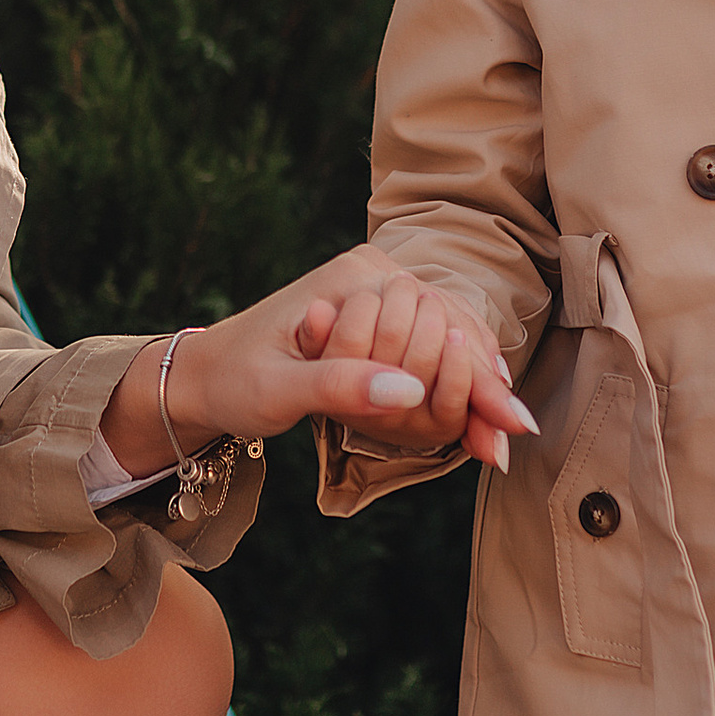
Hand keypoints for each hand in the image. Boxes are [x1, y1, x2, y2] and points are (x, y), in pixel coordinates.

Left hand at [117, 247, 535, 474]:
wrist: (203, 373)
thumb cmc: (233, 381)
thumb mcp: (277, 390)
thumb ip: (340, 386)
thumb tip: (407, 389)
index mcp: (353, 279)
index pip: (435, 326)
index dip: (475, 381)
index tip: (511, 426)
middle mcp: (373, 274)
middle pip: (452, 329)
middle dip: (480, 386)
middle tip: (509, 442)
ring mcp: (378, 291)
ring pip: (449, 335)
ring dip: (474, 385)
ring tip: (502, 434)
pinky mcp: (376, 314)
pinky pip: (430, 342)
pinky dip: (454, 378)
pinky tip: (477, 412)